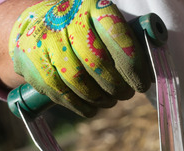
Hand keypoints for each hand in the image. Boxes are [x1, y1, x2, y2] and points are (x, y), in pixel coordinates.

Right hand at [9, 0, 150, 115]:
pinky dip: (80, 105)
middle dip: (117, 85)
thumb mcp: (102, 24)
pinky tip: (91, 108)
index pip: (117, 35)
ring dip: (99, 98)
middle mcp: (67, 18)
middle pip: (97, 61)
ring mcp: (46, 40)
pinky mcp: (33, 62)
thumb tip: (150, 72)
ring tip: (110, 100)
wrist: (33, 25)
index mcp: (92, 6)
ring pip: (78, 80)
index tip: (142, 83)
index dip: (132, 64)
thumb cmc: (81, 29)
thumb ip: (124, 42)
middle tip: (126, 94)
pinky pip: (60, 92)